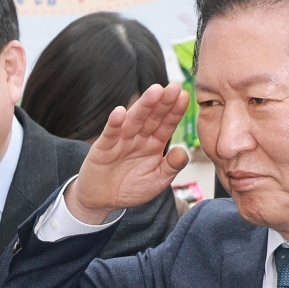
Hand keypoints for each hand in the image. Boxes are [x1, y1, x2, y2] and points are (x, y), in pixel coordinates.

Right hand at [67, 83, 190, 223]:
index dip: (175, 111)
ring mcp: (120, 141)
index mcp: (154, 144)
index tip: (185, 96)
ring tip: (155, 91)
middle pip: (152, 117)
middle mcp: (138, 138)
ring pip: (133, 121)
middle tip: (174, 87)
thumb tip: (183, 152)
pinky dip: (114, 123)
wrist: (102, 200)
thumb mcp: (157, 181)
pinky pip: (110, 134)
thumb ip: (171, 167)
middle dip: (163, 102)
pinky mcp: (103, 148)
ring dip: (143, 106)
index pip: (166, 124)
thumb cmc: (132, 188)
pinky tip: (119, 111)